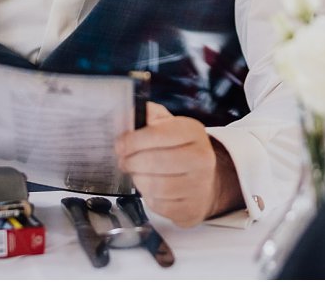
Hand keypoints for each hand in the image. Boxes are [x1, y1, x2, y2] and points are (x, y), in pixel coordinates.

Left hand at [115, 102, 242, 226]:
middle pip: (154, 162)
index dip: (132, 140)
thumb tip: (125, 115)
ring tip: (138, 174)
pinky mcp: (191, 209)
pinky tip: (151, 189)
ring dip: (138, 180)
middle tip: (124, 161)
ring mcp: (199, 186)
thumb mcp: (168, 126)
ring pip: (154, 186)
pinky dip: (149, 198)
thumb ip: (148, 116)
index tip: (120, 144)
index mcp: (194, 132)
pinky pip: (159, 205)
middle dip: (131, 162)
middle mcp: (202, 158)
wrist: (204, 181)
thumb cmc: (179, 150)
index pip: (157, 134)